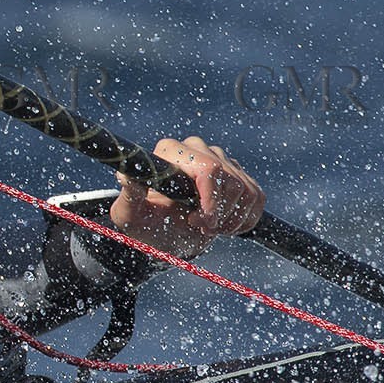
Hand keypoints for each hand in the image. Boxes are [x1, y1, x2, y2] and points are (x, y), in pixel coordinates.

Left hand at [108, 136, 263, 259]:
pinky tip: (224, 226)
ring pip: (246, 190)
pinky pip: (257, 197)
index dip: (211, 200)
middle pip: (230, 181)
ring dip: (231, 219)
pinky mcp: (238, 174)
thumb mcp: (130, 215)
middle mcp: (197, 147)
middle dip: (220, 213)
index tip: (200, 223)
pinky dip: (245, 219)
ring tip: (208, 229)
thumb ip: (129, 195)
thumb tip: (127, 175)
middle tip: (201, 229)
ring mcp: (220, 159)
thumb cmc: (144, 224)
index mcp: (171, 152)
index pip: (208, 169)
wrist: (163, 235)